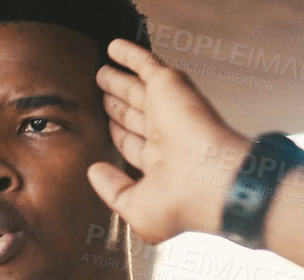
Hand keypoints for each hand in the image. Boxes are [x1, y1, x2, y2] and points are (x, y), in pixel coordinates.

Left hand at [88, 39, 252, 243]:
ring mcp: (167, 109)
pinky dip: (129, 54)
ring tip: (100, 72)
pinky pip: (145, 63)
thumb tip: (93, 171)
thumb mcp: (135, 207)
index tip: (106, 126)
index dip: (118, 134)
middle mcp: (166, 136)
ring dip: (118, 80)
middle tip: (101, 93)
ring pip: (135, 89)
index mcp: (161, 165)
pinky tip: (113, 48)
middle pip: (133, 115)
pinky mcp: (168, 86)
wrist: (210, 181)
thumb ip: (111, 190)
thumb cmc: (180, 204)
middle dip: (116, 104)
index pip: (133, 145)